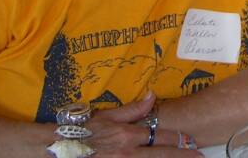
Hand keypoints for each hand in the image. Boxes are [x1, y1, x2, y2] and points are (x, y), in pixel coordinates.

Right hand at [81, 93, 200, 156]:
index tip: (190, 141)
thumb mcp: (107, 116)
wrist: (57, 149)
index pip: (161, 137)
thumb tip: (152, 95)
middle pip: (164, 155)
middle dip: (184, 156)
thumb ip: (133, 109)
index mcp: (128, 136)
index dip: (178, 140)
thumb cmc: (81, 132)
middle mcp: (128, 153)